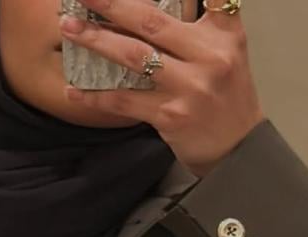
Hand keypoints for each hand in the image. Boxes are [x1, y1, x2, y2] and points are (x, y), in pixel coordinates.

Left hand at [60, 0, 264, 176]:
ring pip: (133, 56)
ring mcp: (188, 87)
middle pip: (152, 21)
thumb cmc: (227, 99)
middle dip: (112, 3)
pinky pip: (124, 101)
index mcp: (224, 34)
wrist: (237, 150)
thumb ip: (206, 23)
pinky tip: (74, 90)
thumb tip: (154, 10)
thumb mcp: (229, 52)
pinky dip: (96, 96)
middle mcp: (208, 56)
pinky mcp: (170, 116)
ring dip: (97, 40)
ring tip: (70, 28)